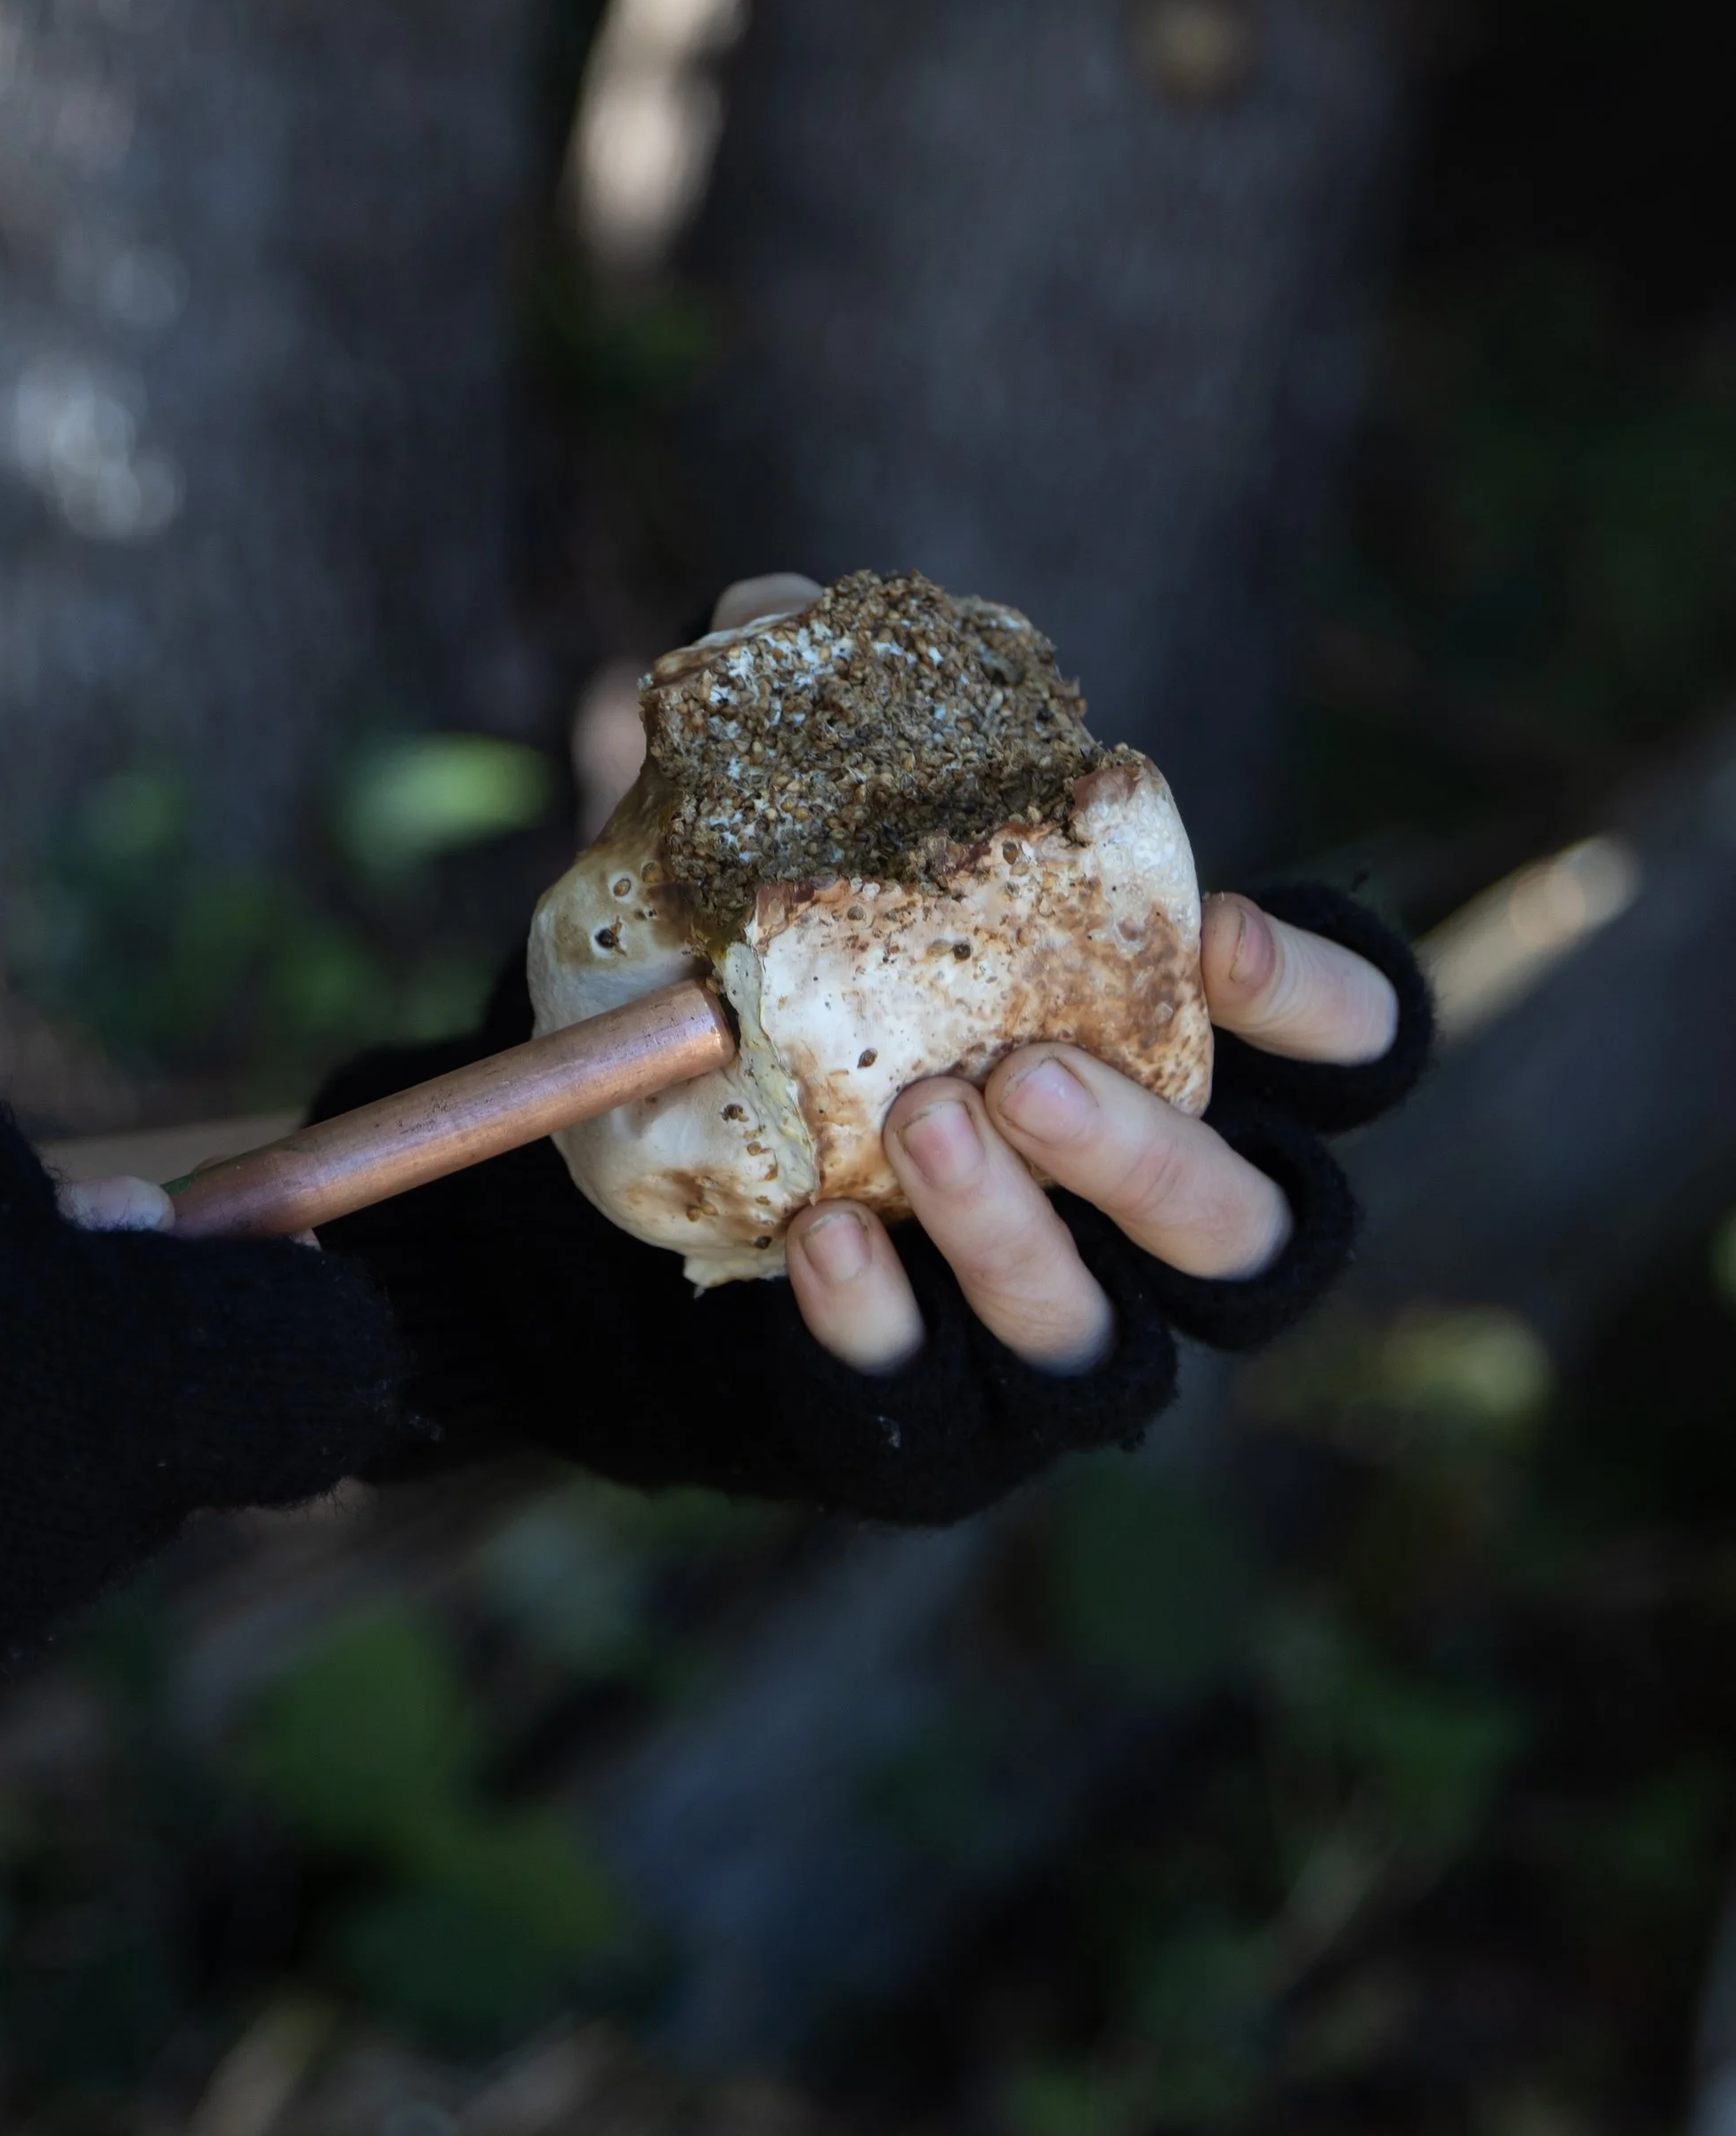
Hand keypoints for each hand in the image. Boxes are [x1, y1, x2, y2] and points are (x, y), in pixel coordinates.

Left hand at [786, 890, 1398, 1374]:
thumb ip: (988, 852)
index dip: (1321, 1005)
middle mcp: (1187, 1241)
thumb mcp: (970, 929)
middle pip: (1240, 1232)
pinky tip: (827, 1232)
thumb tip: (932, 710)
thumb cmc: (921, 1023)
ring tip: (922, 1124)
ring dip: (1004, 1228)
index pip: (1361, 1054)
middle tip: (1030, 1076)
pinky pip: (928, 1386)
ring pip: (1084, 1325)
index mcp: (1239, 1097)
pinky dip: (876, 1315)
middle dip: (1141, 1157)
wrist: (773, 1203)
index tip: (1217, 936)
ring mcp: (1079, 1346)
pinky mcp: (956, 1426)